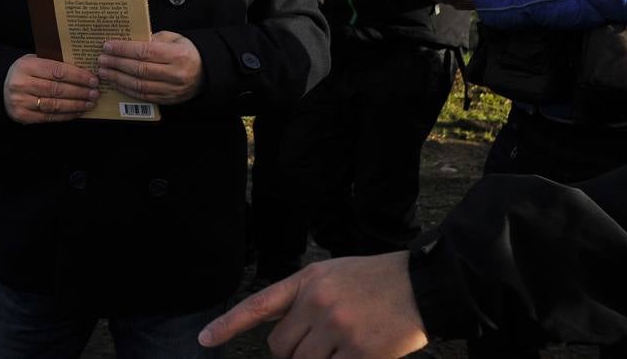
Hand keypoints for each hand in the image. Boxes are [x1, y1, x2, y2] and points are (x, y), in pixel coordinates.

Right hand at [3, 55, 99, 123]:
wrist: (0, 87)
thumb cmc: (24, 72)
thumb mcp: (34, 60)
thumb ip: (52, 63)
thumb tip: (83, 69)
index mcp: (27, 66)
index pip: (57, 71)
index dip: (77, 76)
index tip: (92, 79)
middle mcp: (22, 84)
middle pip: (57, 89)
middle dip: (80, 91)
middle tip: (95, 92)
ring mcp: (21, 102)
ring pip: (54, 105)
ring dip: (76, 105)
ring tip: (90, 103)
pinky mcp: (23, 116)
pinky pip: (49, 117)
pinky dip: (66, 115)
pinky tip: (78, 112)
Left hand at [96, 31, 202, 104]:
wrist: (205, 73)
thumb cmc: (187, 52)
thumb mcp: (174, 39)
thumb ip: (153, 39)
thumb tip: (129, 41)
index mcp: (177, 55)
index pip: (145, 51)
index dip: (124, 49)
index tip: (108, 46)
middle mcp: (175, 74)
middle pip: (139, 69)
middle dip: (117, 63)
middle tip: (102, 59)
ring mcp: (171, 89)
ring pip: (139, 85)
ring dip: (118, 78)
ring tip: (104, 71)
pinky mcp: (167, 100)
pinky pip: (143, 96)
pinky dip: (127, 90)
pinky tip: (116, 83)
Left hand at [198, 251, 427, 358]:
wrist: (423, 286)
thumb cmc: (376, 281)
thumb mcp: (333, 276)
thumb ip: (305, 301)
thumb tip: (286, 341)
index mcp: (307, 280)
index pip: (258, 305)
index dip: (228, 325)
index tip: (203, 339)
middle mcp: (317, 303)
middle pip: (281, 348)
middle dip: (294, 353)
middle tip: (320, 345)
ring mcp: (337, 328)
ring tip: (342, 345)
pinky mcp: (360, 352)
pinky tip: (358, 353)